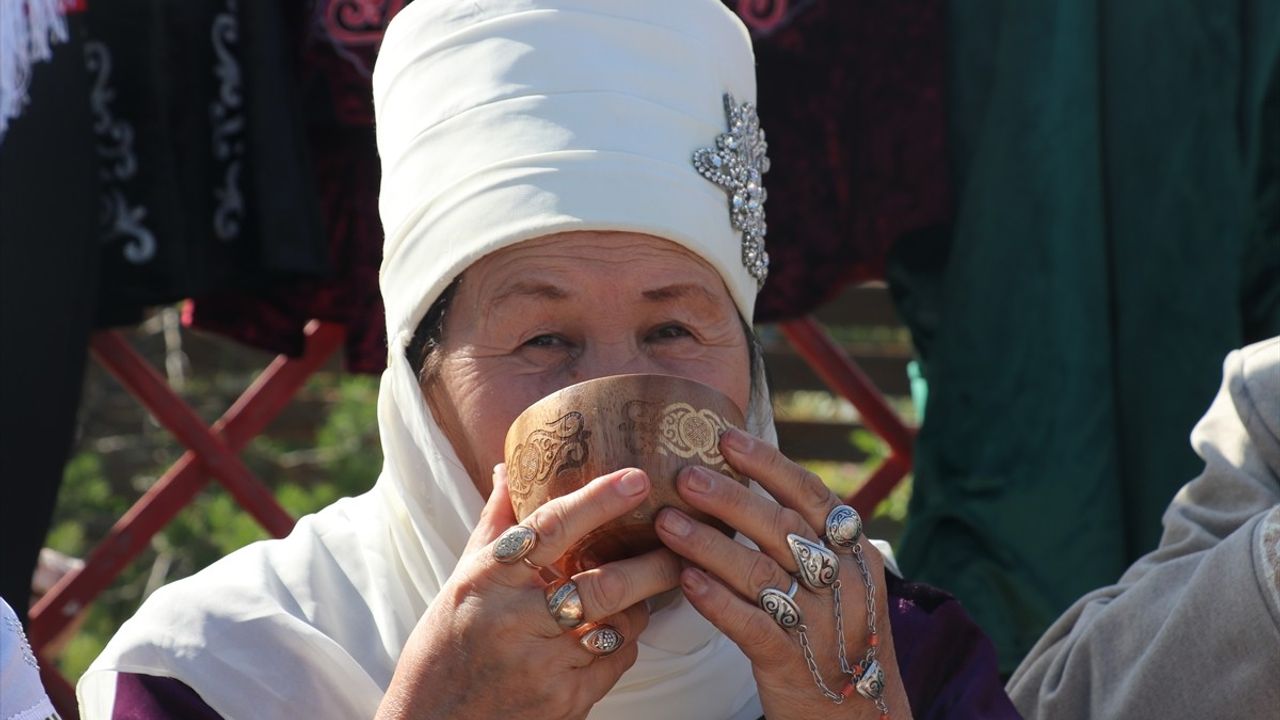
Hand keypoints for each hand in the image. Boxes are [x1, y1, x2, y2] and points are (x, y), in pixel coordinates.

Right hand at [377, 466, 682, 719]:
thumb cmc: (448, 642)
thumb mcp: (463, 579)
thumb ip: (496, 523)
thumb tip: (510, 465)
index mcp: (488, 579)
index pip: (549, 529)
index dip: (597, 501)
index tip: (637, 478)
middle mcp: (513, 621)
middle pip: (603, 586)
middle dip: (654, 565)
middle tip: (685, 541)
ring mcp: (540, 667)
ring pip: (619, 627)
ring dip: (641, 605)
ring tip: (651, 586)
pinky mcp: (563, 704)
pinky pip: (616, 663)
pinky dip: (623, 643)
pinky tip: (614, 632)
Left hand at [656, 428, 912, 719]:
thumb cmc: (835, 637)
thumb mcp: (841, 582)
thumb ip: (804, 537)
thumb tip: (743, 483)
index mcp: (855, 553)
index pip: (811, 494)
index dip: (767, 463)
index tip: (725, 438)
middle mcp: (842, 583)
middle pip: (780, 527)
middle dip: (728, 497)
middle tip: (683, 476)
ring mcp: (819, 624)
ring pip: (759, 573)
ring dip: (708, 544)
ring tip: (666, 523)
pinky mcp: (793, 662)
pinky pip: (750, 624)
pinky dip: (716, 600)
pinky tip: (685, 581)